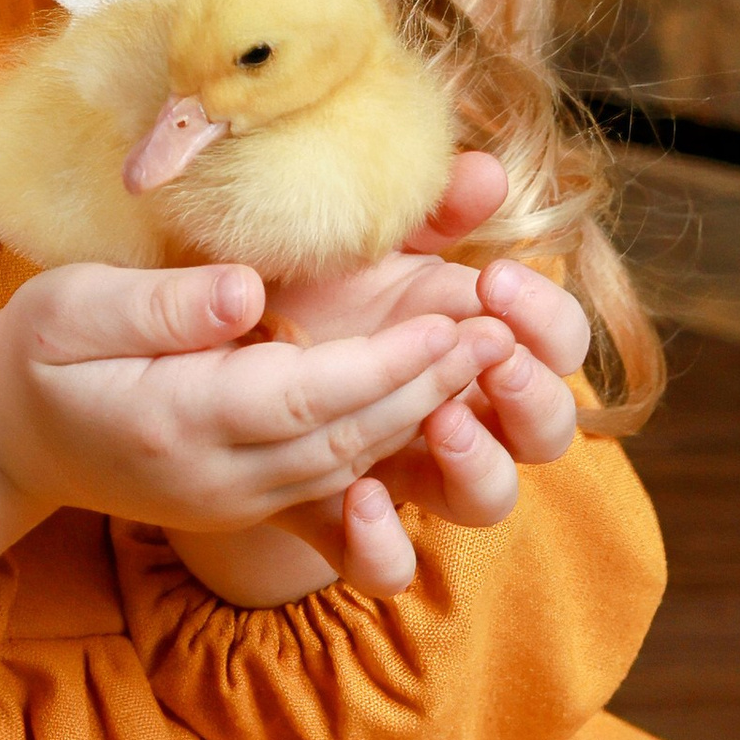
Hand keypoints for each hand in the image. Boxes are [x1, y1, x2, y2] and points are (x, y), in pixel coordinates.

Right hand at [0, 260, 514, 549]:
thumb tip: (248, 293)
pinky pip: (335, 491)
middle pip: (347, 437)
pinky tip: (437, 408)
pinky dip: (393, 451)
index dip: (388, 363)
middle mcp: (217, 478)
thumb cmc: (38, 353)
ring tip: (486, 359)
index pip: (304, 397)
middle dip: (432, 386)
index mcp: (173, 420)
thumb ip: (158, 307)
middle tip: (503, 331)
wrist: (6, 437)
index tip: (452, 318)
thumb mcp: (68, 307)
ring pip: (352, 467)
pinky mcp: (251, 504)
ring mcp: (237, 501)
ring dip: (424, 417)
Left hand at [260, 152, 589, 567]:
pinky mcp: (343, 523)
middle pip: (547, 430)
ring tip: (439, 423)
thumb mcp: (357, 236)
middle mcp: (459, 410)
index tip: (499, 282)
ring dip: (479, 466)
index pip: (557, 341)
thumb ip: (426, 210)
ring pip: (487, 500)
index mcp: (473, 338)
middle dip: (534, 396)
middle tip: (491, 358)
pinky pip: (384, 565)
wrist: (182, 350)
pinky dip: (385, 545)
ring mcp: (408, 472)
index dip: (546, 320)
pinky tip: (360, 499)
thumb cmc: (295, 282)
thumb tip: (488, 174)